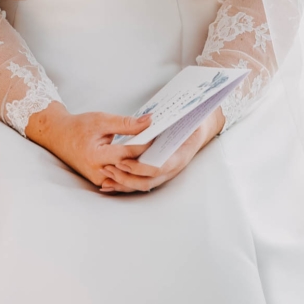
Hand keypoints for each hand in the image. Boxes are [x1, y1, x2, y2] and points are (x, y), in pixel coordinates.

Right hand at [25, 102, 153, 188]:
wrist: (59, 136)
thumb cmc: (79, 127)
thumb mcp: (101, 120)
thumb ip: (126, 124)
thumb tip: (149, 122)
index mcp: (96, 156)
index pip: (129, 153)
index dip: (147, 144)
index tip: (161, 136)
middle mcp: (98, 173)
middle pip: (132, 169)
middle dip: (149, 158)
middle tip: (167, 147)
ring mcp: (100, 180)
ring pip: (129, 178)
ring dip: (144, 167)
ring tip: (159, 154)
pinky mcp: (102, 182)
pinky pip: (122, 179)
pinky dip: (134, 171)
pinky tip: (146, 161)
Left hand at [98, 107, 225, 193]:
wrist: (198, 129)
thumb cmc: (191, 125)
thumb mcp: (181, 119)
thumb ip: (165, 121)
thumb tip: (148, 119)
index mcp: (179, 156)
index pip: (158, 168)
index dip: (140, 167)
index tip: (122, 162)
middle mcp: (171, 168)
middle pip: (147, 182)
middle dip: (126, 178)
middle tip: (108, 168)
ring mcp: (164, 172)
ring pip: (142, 184)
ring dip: (123, 183)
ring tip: (105, 178)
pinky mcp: (156, 172)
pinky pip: (139, 181)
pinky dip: (125, 183)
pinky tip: (109, 182)